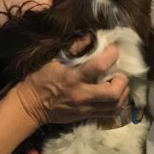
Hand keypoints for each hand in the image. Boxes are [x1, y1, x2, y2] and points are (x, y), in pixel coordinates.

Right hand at [11, 43, 129, 126]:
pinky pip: (109, 114)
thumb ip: (74, 48)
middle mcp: (82, 95)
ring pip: (115, 106)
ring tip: (120, 83)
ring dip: (123, 93)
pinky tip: (115, 95)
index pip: (99, 66)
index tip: (115, 48)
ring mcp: (85, 109)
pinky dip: (117, 104)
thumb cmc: (40, 79)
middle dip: (122, 80)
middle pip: (114, 93)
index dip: (112, 55)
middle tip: (120, 72)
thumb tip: (91, 36)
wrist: (30, 106)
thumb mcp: (53, 59)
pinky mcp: (86, 117)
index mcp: (72, 78)